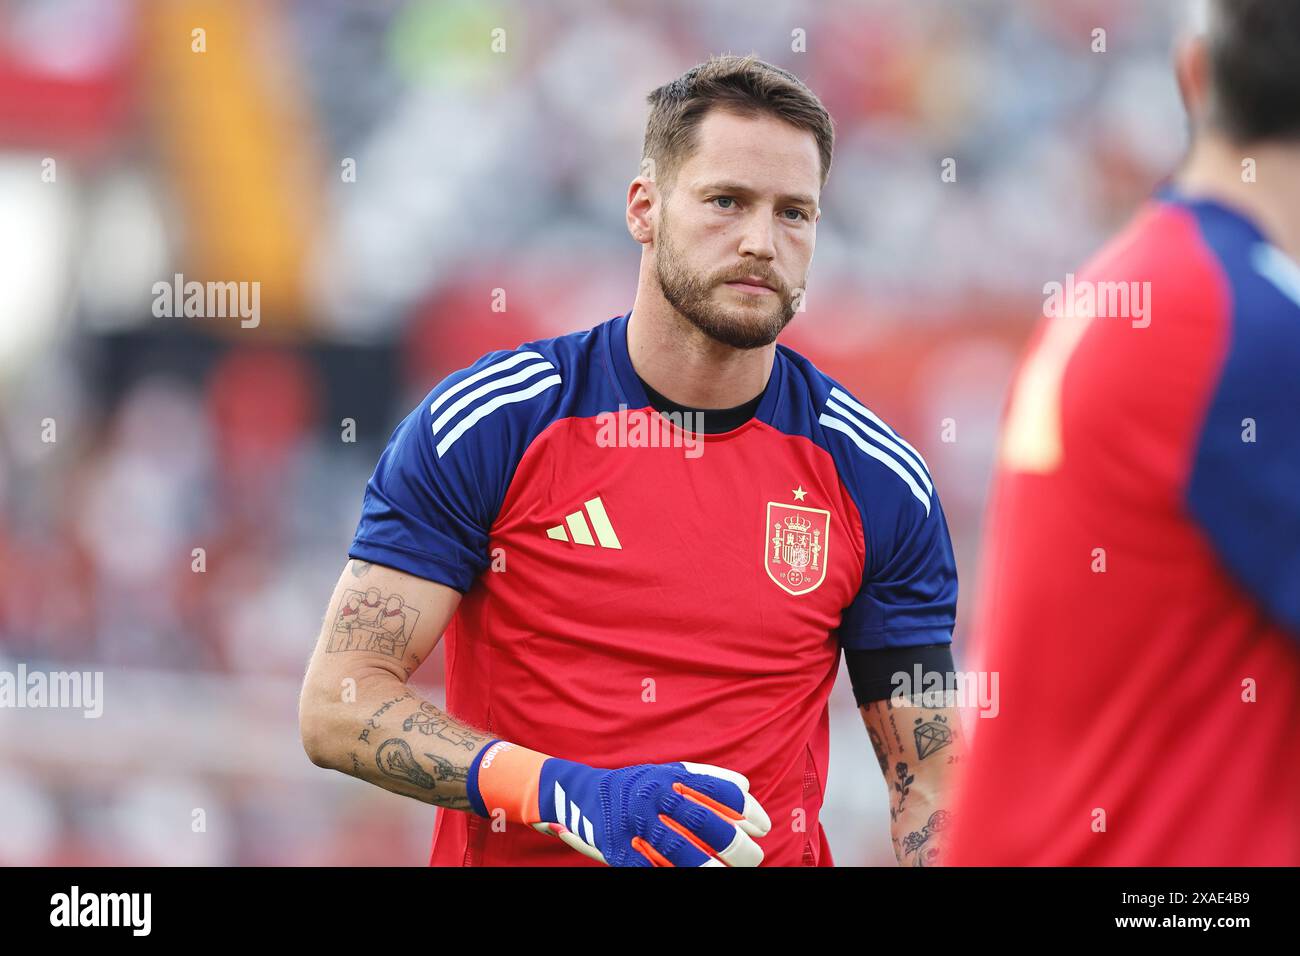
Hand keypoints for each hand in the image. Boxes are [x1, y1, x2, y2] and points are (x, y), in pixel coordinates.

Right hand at [532, 758, 770, 866]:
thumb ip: (704, 778)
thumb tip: (746, 788)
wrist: (578, 794)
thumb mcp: (666, 772)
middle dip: (734, 843)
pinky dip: (674, 876)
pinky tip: (692, 879)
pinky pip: (652, 869)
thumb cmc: (635, 784)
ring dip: (710, 867)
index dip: (745, 810)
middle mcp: (652, 797)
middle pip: (702, 822)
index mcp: (668, 776)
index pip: (716, 791)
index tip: (763, 826)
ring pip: (679, 851)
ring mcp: (634, 824)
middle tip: (754, 856)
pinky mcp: (619, 851)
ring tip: (731, 875)